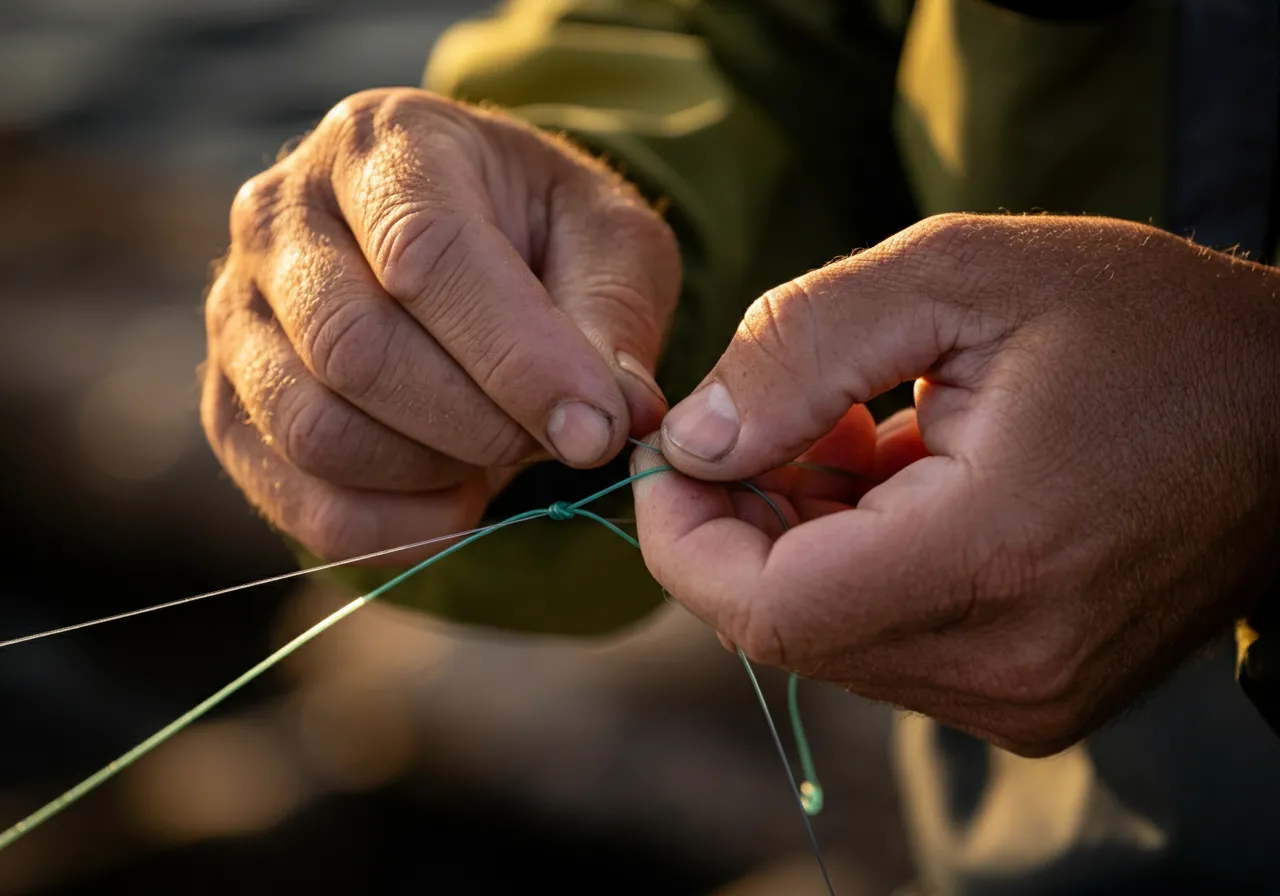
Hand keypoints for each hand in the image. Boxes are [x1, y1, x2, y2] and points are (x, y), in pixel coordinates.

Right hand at [203, 89, 678, 562]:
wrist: (458, 246)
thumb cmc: (538, 233)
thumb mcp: (608, 239)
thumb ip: (614, 315)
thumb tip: (615, 416)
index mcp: (384, 145)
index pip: (424, 255)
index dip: (516, 358)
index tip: (598, 427)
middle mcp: (281, 215)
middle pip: (354, 350)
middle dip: (478, 422)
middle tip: (557, 439)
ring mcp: (237, 315)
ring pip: (315, 431)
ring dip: (434, 472)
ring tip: (502, 453)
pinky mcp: (229, 407)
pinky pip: (296, 501)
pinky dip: (395, 528)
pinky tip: (457, 498)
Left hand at [632, 213, 1279, 755]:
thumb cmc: (1140, 325)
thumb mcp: (960, 275)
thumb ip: (803, 350)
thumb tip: (694, 441)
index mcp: (994, 557)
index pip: (765, 609)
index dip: (686, 536)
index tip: (674, 457)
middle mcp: (1010, 662)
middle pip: (786, 626)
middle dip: (743, 522)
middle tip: (772, 419)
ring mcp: (1026, 698)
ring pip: (831, 638)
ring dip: (803, 542)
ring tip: (861, 437)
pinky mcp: (1033, 700)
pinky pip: (887, 645)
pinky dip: (856, 570)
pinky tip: (900, 485)